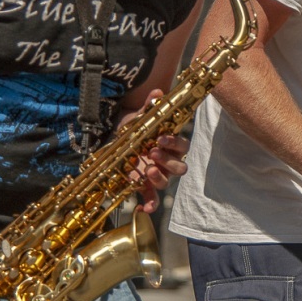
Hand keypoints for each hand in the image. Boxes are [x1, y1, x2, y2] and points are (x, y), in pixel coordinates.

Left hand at [118, 91, 187, 213]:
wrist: (119, 140)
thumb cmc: (136, 129)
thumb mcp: (141, 117)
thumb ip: (150, 106)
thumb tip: (158, 92)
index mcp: (171, 145)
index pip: (182, 146)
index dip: (174, 143)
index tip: (161, 138)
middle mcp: (167, 162)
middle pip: (179, 168)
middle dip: (167, 162)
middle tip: (152, 153)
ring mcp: (157, 175)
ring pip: (166, 182)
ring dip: (158, 178)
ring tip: (146, 170)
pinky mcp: (144, 185)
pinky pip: (151, 198)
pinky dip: (149, 204)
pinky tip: (142, 208)